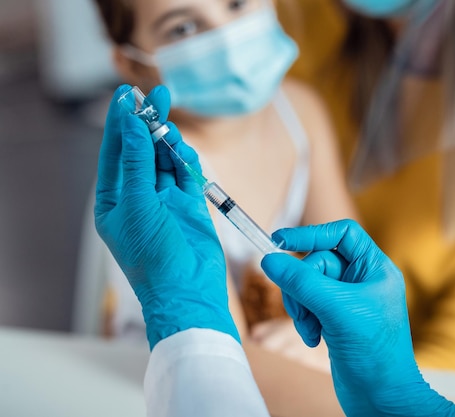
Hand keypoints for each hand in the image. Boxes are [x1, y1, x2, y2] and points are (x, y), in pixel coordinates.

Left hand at [94, 84, 238, 348]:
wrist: (188, 289)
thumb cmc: (153, 257)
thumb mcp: (137, 206)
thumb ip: (137, 164)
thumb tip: (134, 126)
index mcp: (114, 199)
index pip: (116, 152)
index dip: (122, 122)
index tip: (128, 94)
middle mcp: (138, 196)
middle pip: (143, 150)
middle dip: (149, 123)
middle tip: (159, 94)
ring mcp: (165, 200)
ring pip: (166, 158)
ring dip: (169, 141)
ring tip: (172, 129)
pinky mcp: (190, 204)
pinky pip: (187, 173)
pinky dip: (186, 159)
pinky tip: (184, 150)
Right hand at [261, 220, 454, 416]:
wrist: (381, 398)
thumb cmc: (375, 353)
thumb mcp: (337, 310)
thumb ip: (303, 282)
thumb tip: (270, 260)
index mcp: (375, 268)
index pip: (342, 234)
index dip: (312, 234)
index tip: (280, 240)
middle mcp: (362, 280)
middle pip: (317, 262)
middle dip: (303, 286)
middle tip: (301, 308)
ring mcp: (347, 300)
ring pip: (308, 285)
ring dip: (301, 306)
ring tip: (309, 328)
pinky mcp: (334, 319)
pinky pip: (308, 305)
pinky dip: (304, 320)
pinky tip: (314, 339)